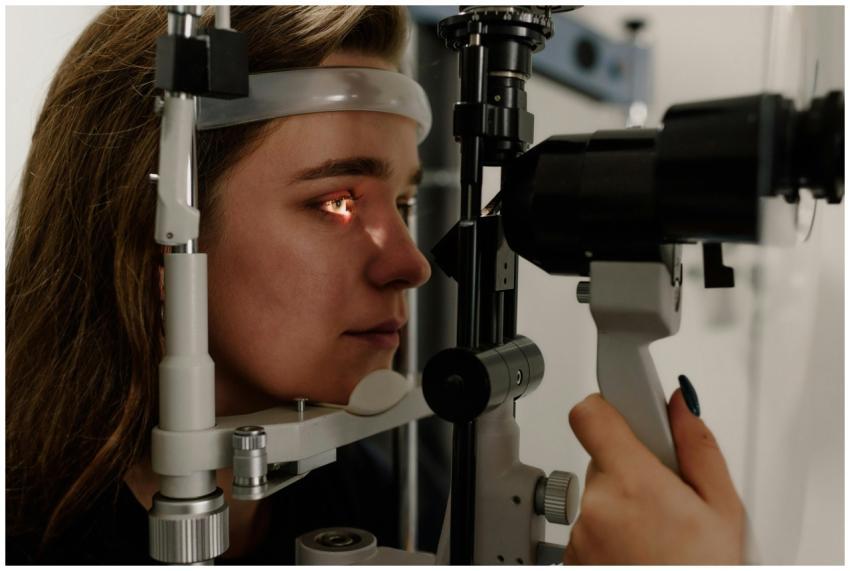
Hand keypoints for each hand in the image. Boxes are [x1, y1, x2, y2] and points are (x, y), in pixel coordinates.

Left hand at [563, 390, 744, 563]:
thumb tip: (680, 406)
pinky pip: (587, 527)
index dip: (607, 407)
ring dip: (620, 505)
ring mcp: (580, 534)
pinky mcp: (571, 557)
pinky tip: (639, 551)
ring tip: (655, 533)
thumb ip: (697, 447)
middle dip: (629, 467)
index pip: (590, 414)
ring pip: (596, 496)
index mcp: (633, 482)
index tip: (625, 410)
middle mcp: (597, 505)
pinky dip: (608, 533)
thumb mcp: (722, 508)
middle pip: (600, 458)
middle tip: (663, 495)